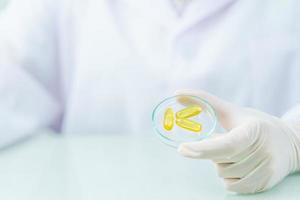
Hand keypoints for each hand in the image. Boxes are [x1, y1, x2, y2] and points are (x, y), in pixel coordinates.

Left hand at [176, 90, 299, 192]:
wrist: (288, 143)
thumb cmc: (254, 124)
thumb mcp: (231, 110)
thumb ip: (204, 101)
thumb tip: (177, 94)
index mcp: (253, 130)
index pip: (227, 144)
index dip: (204, 148)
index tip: (182, 149)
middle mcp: (262, 152)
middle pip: (220, 161)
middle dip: (213, 152)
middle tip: (223, 140)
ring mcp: (265, 170)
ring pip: (224, 174)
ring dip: (220, 163)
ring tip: (235, 152)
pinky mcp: (264, 184)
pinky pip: (232, 186)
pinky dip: (228, 176)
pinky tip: (238, 164)